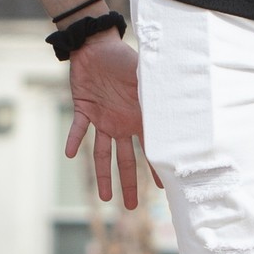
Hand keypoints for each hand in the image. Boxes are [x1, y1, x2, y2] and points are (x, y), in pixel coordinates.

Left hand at [62, 33, 149, 206]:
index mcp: (138, 118)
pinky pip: (77, 129)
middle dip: (128, 183)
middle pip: (125, 160)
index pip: (149, 149)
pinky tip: (70, 154)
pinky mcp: (83, 110)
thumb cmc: (125, 58)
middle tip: (130, 207)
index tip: (165, 188)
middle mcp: (121, 124)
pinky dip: (73, 140)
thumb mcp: (145, 75)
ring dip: (102, 175)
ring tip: (105, 198)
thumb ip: (157, 91)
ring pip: (102, 154)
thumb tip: (182, 99)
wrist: (97, 46)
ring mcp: (102, 119)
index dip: (156, 169)